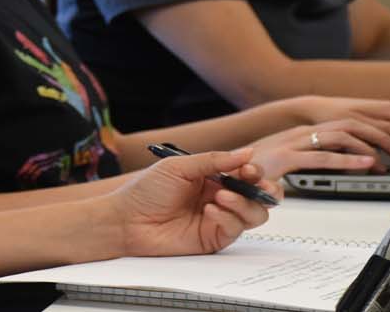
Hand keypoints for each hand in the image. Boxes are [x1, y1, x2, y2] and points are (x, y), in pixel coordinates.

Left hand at [109, 148, 279, 257]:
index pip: (246, 174)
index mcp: (211, 177)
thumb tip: (246, 153)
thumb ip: (213, 161)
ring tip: (222, 197)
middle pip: (259, 195)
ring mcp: (218, 219)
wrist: (126, 220)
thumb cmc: (145, 192)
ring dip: (244, 203)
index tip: (249, 168)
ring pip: (255, 214)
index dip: (254, 170)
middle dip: (263, 188)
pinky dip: (227, 218)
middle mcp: (219, 197)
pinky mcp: (213, 238)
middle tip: (251, 182)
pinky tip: (210, 211)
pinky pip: (235, 229)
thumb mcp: (178, 167)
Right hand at [247, 119, 389, 179]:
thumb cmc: (252, 171)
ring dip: (369, 143)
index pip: (344, 123)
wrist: (220, 173)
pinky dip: (348, 158)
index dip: (371, 129)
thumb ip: (308, 160)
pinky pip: (324, 155)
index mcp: (303, 132)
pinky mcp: (286, 157)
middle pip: (348, 123)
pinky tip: (366, 163)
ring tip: (389, 154)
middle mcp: (300, 132)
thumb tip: (329, 164)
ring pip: (340, 134)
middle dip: (379, 131)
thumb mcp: (287, 163)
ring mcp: (292, 142)